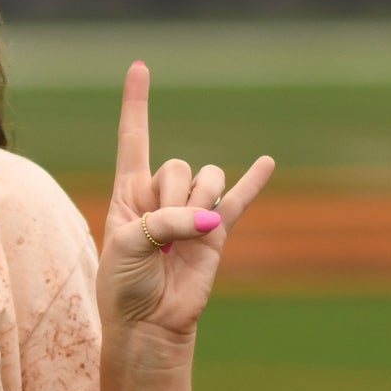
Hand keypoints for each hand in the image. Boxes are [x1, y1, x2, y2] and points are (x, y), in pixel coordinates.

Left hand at [98, 59, 273, 339]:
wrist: (147, 325)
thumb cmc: (123, 286)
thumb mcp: (128, 245)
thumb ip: (165, 220)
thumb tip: (210, 219)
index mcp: (128, 192)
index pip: (134, 138)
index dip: (136, 103)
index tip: (140, 65)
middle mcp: (161, 196)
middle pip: (178, 165)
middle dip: (171, 198)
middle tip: (157, 238)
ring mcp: (191, 212)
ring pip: (207, 179)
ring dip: (198, 205)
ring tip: (182, 242)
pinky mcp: (216, 232)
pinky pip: (238, 199)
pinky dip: (253, 182)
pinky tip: (267, 163)